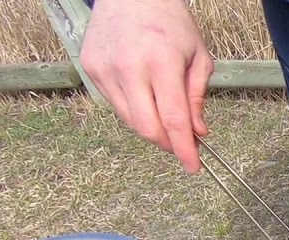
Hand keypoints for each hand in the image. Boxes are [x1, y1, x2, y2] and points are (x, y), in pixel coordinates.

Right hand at [81, 0, 213, 173]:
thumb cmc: (171, 22)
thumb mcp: (198, 56)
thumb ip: (197, 96)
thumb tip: (197, 132)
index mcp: (162, 62)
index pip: (173, 120)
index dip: (184, 149)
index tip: (193, 167)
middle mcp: (129, 67)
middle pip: (147, 127)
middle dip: (167, 143)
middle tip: (181, 143)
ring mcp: (105, 69)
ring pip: (129, 120)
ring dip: (150, 125)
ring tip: (163, 111)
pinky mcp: (91, 68)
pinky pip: (116, 104)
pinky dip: (134, 108)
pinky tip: (143, 92)